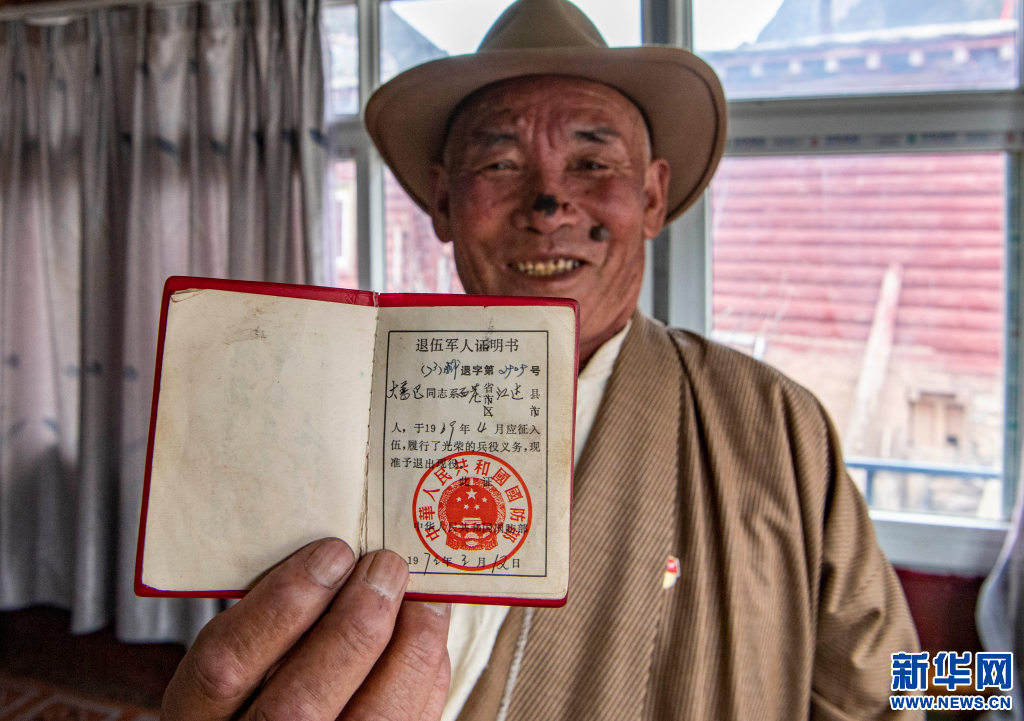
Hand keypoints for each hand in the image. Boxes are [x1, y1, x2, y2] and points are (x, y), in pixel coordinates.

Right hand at [161, 539, 451, 720]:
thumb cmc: (257, 684)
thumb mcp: (239, 654)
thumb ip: (269, 619)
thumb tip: (341, 558)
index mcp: (200, 716)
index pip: (225, 665)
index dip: (281, 605)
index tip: (331, 553)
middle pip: (298, 705)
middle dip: (353, 627)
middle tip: (385, 568)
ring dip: (406, 651)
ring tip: (423, 601)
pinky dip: (425, 680)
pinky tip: (428, 639)